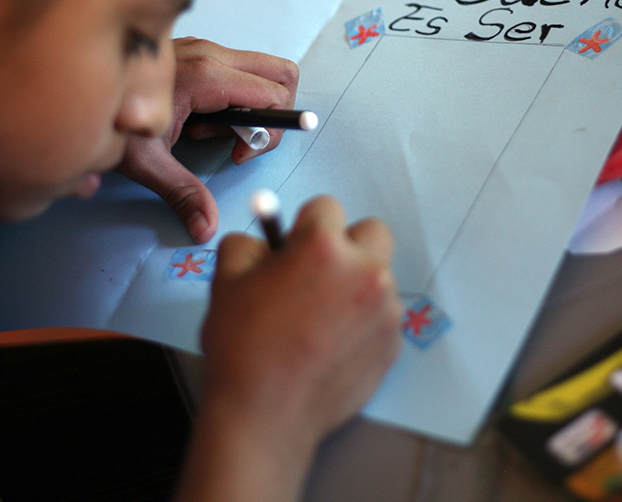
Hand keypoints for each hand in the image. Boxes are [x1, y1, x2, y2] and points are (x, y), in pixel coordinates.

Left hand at [119, 37, 299, 242]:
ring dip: (254, 104)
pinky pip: (241, 69)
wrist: (77, 85)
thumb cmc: (111, 117)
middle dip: (273, 113)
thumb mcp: (147, 161)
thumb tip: (205, 226)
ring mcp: (205, 49)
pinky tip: (201, 115)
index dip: (268, 133)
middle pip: (281, 75)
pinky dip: (236, 95)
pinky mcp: (198, 52)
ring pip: (265, 71)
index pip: (274, 98)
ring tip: (215, 127)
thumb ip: (183, 193)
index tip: (239, 152)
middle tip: (241, 138)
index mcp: (206, 76)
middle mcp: (211, 54)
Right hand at [198, 196, 400, 456]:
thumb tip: (263, 237)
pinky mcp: (394, 342)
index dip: (304, 227)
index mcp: (324, 248)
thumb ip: (247, 244)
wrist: (266, 414)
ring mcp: (386, 308)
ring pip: (378, 277)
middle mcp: (366, 271)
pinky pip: (383, 315)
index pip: (326, 208)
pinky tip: (331, 344)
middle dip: (347, 245)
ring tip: (320, 318)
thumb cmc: (244, 348)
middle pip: (371, 232)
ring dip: (356, 285)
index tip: (294, 248)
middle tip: (318, 273)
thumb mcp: (226, 281)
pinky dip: (363, 321)